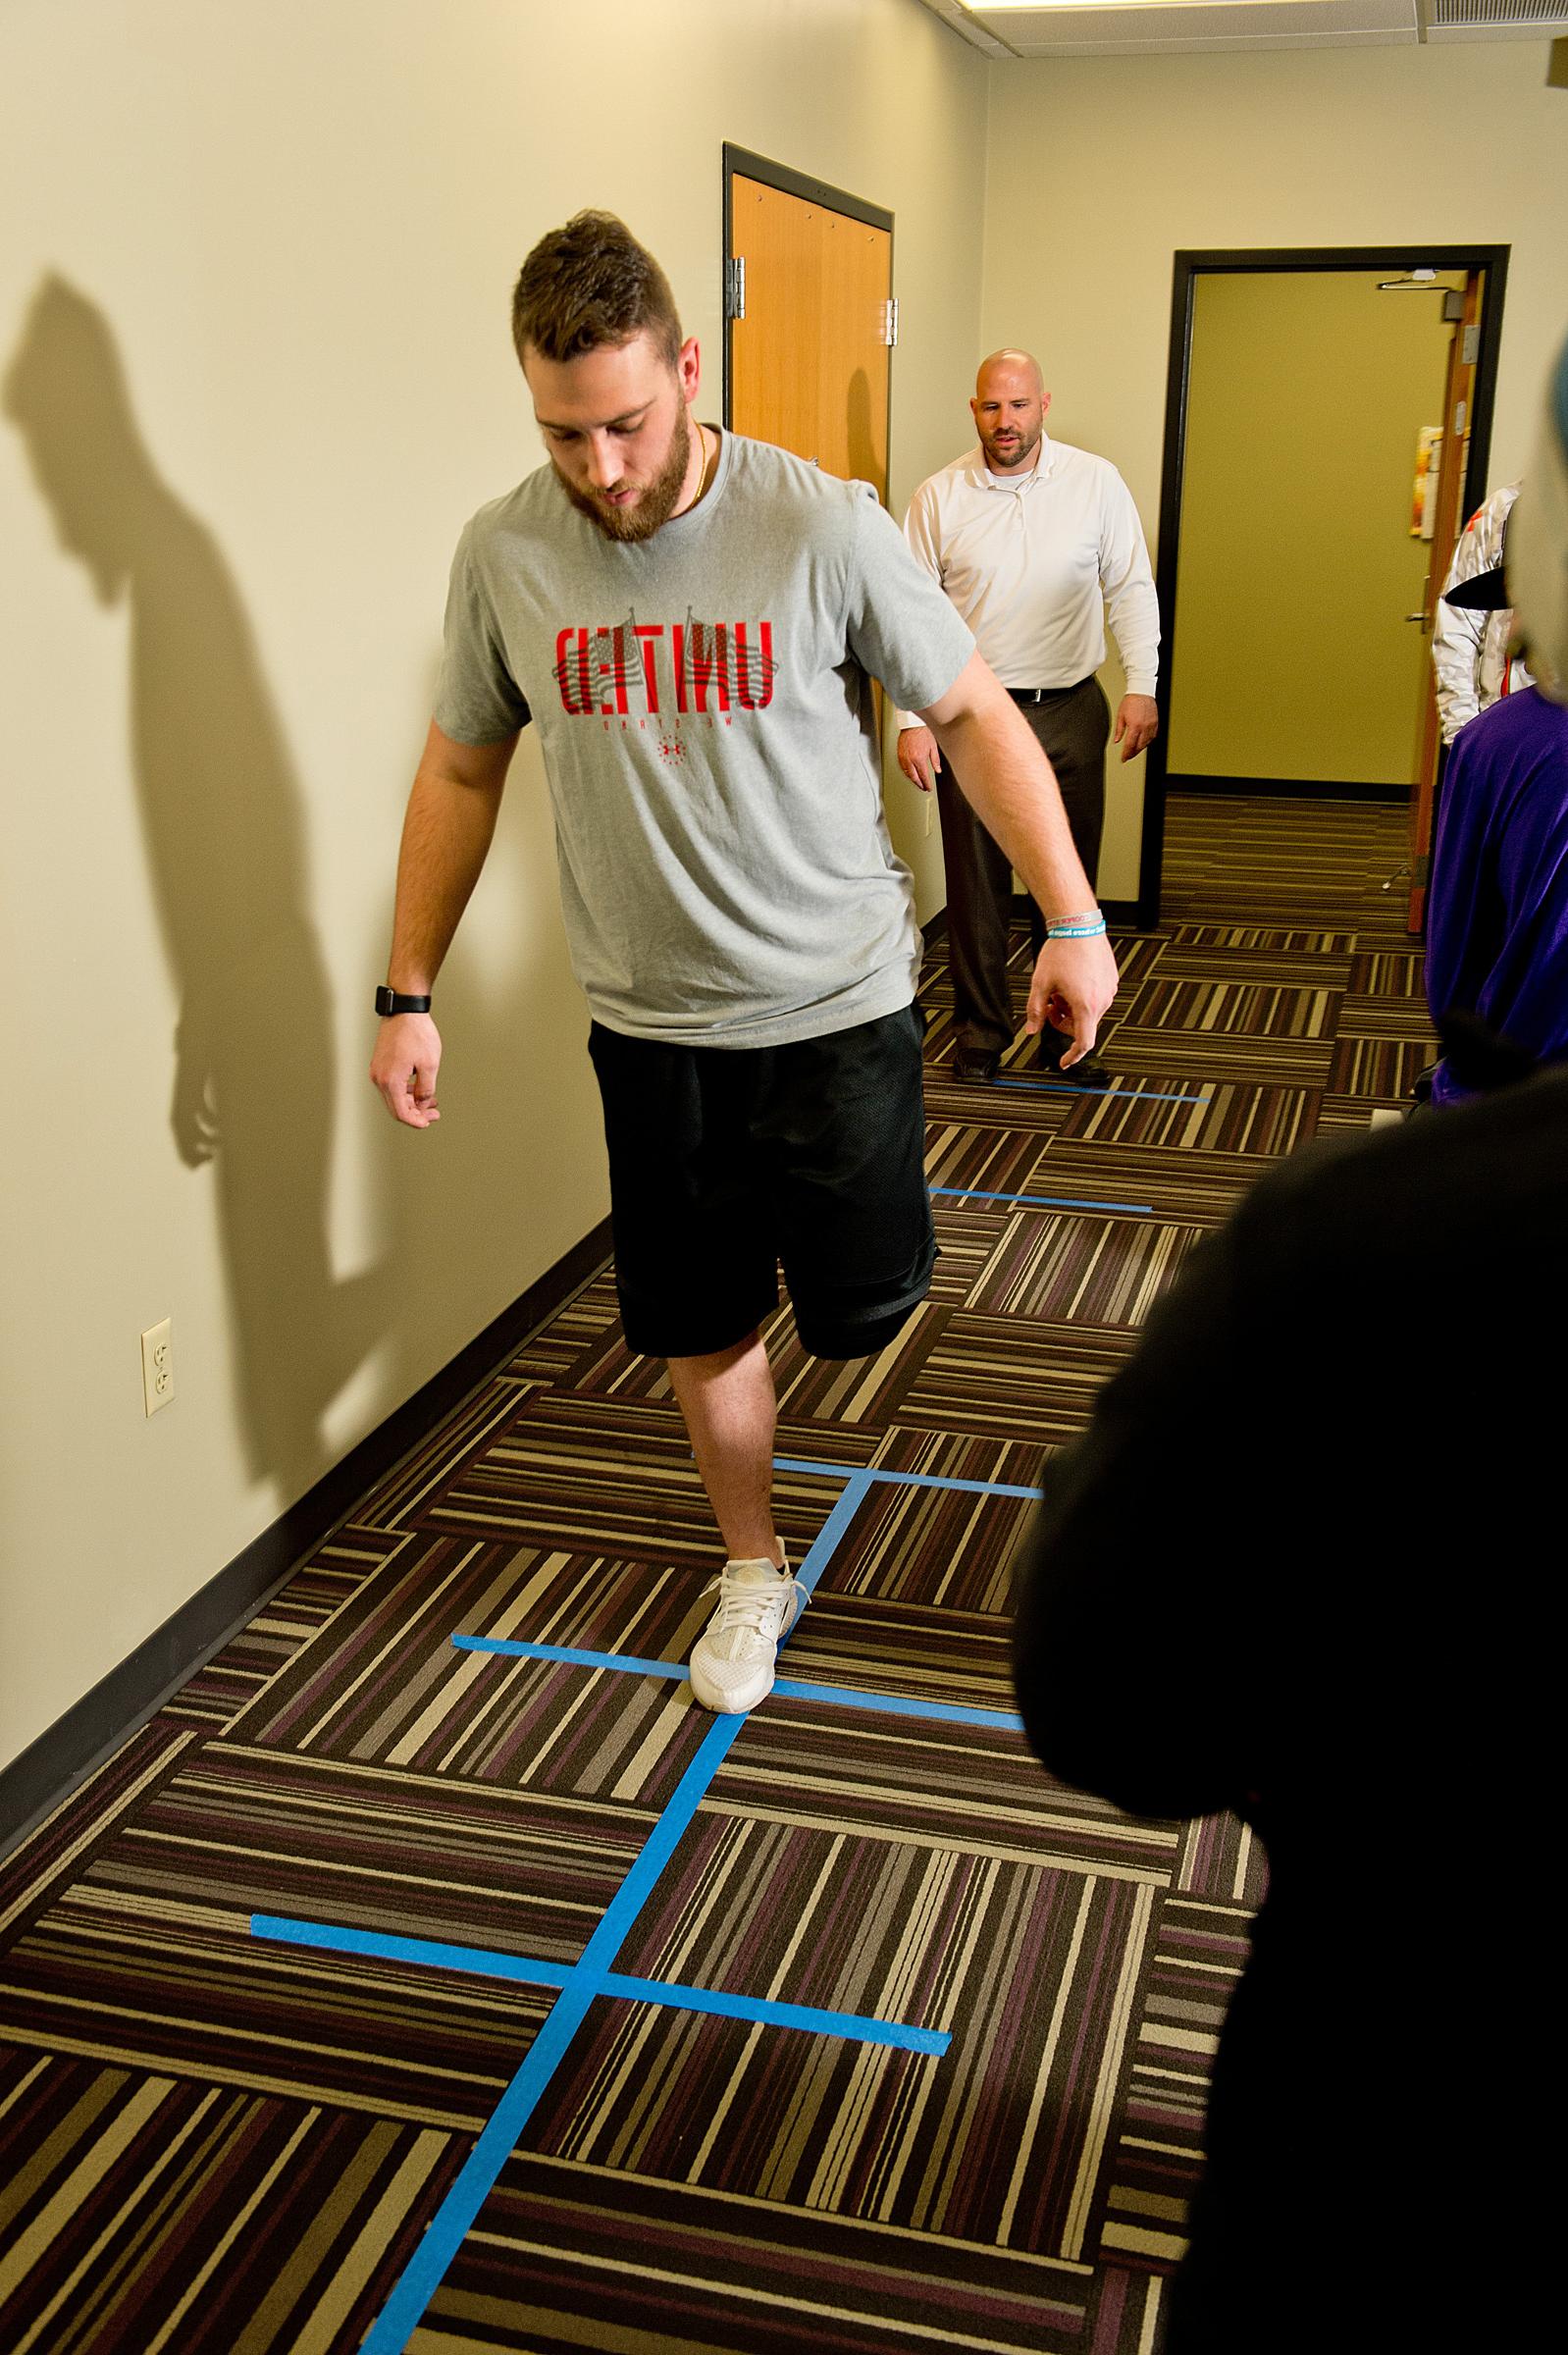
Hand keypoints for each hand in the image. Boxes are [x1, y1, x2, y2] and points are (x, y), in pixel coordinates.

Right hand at [371, 1011, 441, 1127]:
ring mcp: (377, 1070)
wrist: (405, 1009)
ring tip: (431, 1101)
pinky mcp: (380, 1063)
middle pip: (395, 1107)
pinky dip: (405, 1090)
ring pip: (393, 1096)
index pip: (400, 1113)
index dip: (415, 1121)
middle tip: (434, 1113)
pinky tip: (419, 1088)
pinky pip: (391, 1084)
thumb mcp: (429, 1065)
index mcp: (390, 1081)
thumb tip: (422, 1105)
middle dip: (416, 1113)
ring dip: (411, 1101)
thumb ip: (426, 1090)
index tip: (428, 1121)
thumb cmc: (417, 1033)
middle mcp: (379, 1078)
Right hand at [896, 725, 941, 792]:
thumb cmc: (922, 733)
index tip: (928, 788)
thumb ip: (935, 760)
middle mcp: (910, 760)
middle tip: (923, 787)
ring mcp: (903, 758)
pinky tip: (911, 773)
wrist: (912, 725)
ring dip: (913, 779)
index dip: (926, 784)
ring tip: (918, 782)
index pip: (923, 776)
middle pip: (914, 777)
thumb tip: (938, 770)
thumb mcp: (933, 747)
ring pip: (907, 774)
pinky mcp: (899, 755)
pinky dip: (907, 773)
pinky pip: (903, 768)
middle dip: (919, 784)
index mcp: (919, 759)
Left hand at [1024, 932, 1118, 1063]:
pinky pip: (1097, 998)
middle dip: (1063, 1021)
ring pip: (1089, 1012)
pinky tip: (1072, 981)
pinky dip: (1082, 998)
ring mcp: (1110, 989)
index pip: (1083, 1042)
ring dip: (1072, 1009)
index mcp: (1086, 1005)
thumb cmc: (1062, 951)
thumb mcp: (1040, 984)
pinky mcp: (1112, 980)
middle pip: (1082, 1026)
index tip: (1064, 1061)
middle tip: (1050, 1006)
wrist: (1079, 926)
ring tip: (1060, 989)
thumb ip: (1035, 1011)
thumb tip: (1031, 1030)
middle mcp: (1102, 1000)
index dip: (1073, 1056)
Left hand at [1113, 694, 1158, 762]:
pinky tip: (1143, 742)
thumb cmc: (1131, 701)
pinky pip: (1153, 736)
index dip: (1126, 754)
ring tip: (1134, 750)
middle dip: (1133, 753)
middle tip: (1128, 756)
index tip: (1123, 759)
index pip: (1130, 745)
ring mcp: (1151, 725)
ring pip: (1147, 742)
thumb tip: (1117, 741)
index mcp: (1135, 726)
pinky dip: (1148, 741)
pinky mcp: (1156, 722)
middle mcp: (1144, 727)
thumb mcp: (1120, 716)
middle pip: (1139, 746)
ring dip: (1140, 748)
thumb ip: (1119, 730)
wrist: (1142, 690)